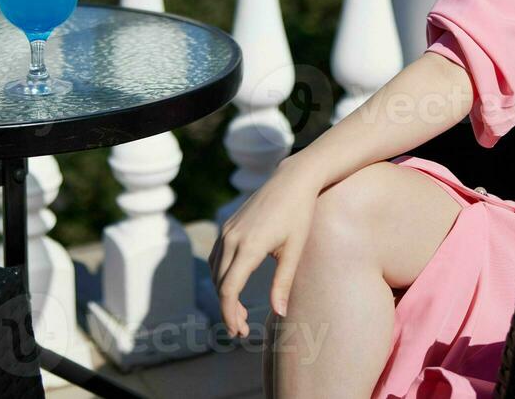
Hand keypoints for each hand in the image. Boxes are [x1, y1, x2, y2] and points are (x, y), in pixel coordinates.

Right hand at [207, 160, 322, 336]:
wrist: (292, 180)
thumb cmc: (299, 214)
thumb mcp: (294, 250)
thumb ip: (283, 283)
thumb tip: (280, 313)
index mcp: (249, 246)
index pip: (229, 289)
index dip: (230, 314)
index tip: (239, 332)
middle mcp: (232, 238)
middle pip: (220, 284)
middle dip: (228, 310)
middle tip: (242, 330)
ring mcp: (227, 231)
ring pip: (215, 271)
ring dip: (224, 294)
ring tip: (240, 313)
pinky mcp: (228, 226)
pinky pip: (216, 257)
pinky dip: (221, 276)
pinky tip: (234, 287)